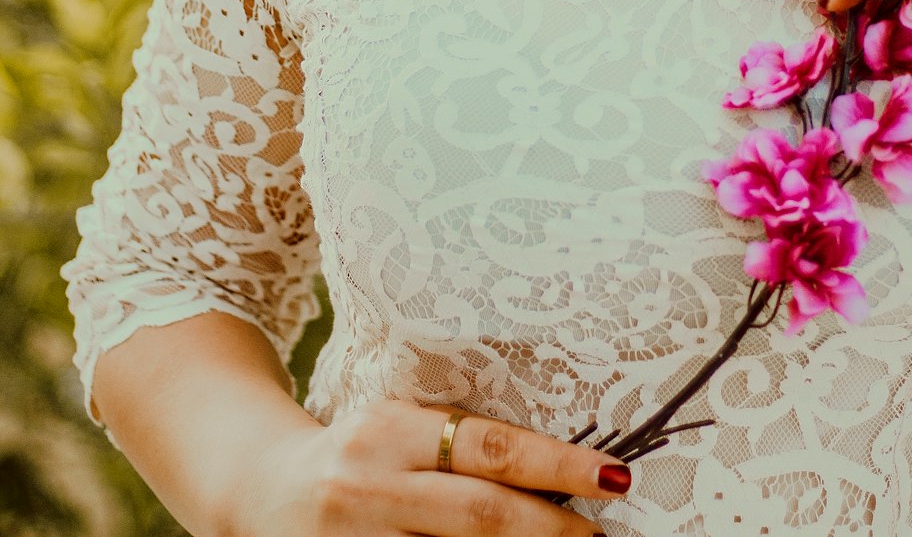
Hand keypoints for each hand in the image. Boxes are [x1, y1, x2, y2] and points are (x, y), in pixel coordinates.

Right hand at [235, 397, 630, 536]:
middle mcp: (370, 484)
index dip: (555, 465)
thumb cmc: (354, 452)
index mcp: (391, 430)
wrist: (257, 487)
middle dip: (551, 530)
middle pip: (480, 515)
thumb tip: (554, 471)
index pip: (490, 448)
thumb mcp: (399, 428)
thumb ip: (459, 446)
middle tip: (599, 536)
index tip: (611, 476)